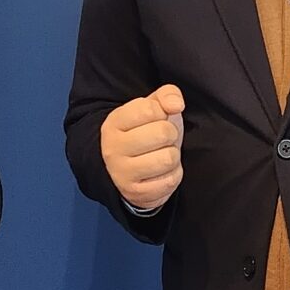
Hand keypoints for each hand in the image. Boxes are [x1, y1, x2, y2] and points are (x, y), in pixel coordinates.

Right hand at [101, 85, 184, 211]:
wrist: (129, 172)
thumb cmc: (144, 133)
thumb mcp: (152, 108)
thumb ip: (166, 96)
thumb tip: (177, 104)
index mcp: (113, 123)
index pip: (149, 109)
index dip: (162, 112)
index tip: (156, 119)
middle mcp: (112, 149)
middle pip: (162, 133)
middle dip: (170, 134)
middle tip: (162, 140)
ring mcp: (122, 173)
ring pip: (168, 158)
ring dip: (172, 156)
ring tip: (161, 155)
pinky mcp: (136, 193)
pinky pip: (170, 180)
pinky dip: (172, 175)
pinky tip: (161, 172)